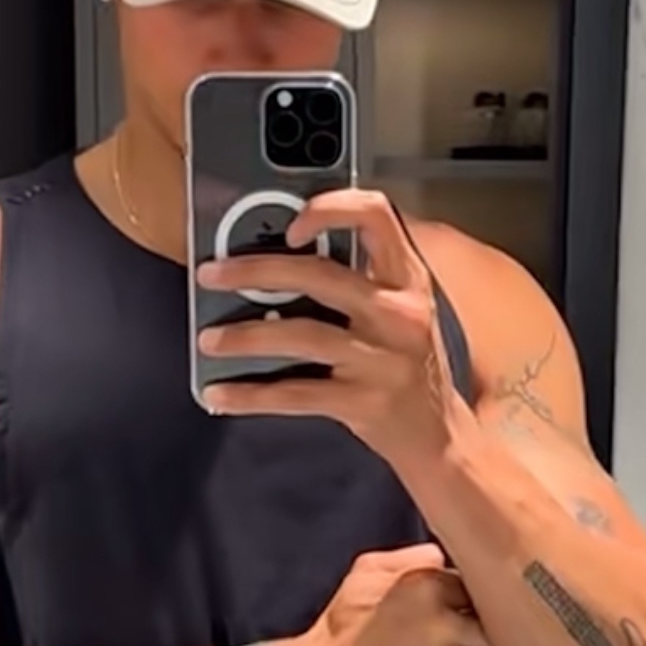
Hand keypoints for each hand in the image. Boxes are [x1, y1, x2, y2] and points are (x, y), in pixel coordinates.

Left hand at [195, 189, 462, 469]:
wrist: (438, 436)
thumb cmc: (405, 363)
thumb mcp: (397, 311)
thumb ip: (355, 278)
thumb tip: (270, 260)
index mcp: (408, 278)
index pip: (377, 215)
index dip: (329, 208)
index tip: (288, 225)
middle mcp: (401, 312)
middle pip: (318, 274)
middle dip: (254, 270)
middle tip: (210, 274)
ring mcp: (385, 359)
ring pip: (300, 335)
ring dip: (244, 336)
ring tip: (207, 339)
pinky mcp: (365, 402)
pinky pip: (295, 394)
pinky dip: (250, 394)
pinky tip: (219, 393)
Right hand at [281, 544, 497, 645]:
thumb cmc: (340, 627)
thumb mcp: (364, 573)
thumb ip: (408, 559)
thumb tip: (441, 557)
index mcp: (426, 584)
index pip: (474, 587)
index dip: (466, 603)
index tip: (458, 613)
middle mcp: (443, 621)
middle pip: (490, 628)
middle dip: (477, 638)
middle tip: (460, 644)